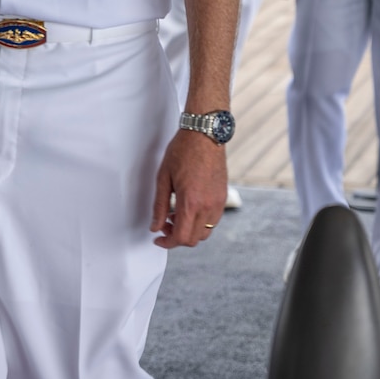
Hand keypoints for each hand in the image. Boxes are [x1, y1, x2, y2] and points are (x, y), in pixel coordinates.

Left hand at [152, 130, 226, 249]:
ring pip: (204, 233)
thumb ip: (159, 206)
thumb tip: (155, 226)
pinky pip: (212, 221)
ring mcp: (218, 204)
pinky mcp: (223, 198)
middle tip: (164, 226)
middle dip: (176, 238)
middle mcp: (208, 207)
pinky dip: (199, 223)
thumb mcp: (163, 178)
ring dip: (189, 231)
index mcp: (191, 202)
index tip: (158, 239)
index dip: (167, 243)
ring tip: (175, 216)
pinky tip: (188, 209)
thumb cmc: (182, 152)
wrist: (205, 135)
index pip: (181, 237)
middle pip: (193, 239)